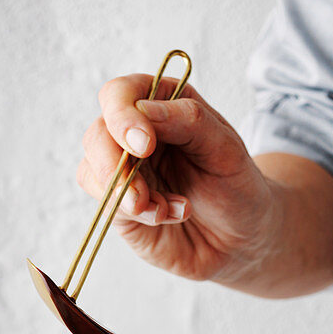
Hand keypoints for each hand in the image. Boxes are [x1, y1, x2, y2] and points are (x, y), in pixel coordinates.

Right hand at [78, 74, 278, 285]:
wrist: (240, 238)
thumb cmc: (235, 185)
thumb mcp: (224, 147)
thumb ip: (188, 120)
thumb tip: (143, 111)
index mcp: (161, 105)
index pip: (120, 95)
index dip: (123, 116)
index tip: (145, 145)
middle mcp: (135, 135)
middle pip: (97, 135)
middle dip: (114, 164)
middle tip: (142, 192)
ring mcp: (124, 172)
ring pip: (92, 172)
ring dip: (126, 194)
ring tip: (164, 209)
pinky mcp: (120, 208)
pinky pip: (107, 206)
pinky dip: (137, 213)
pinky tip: (167, 216)